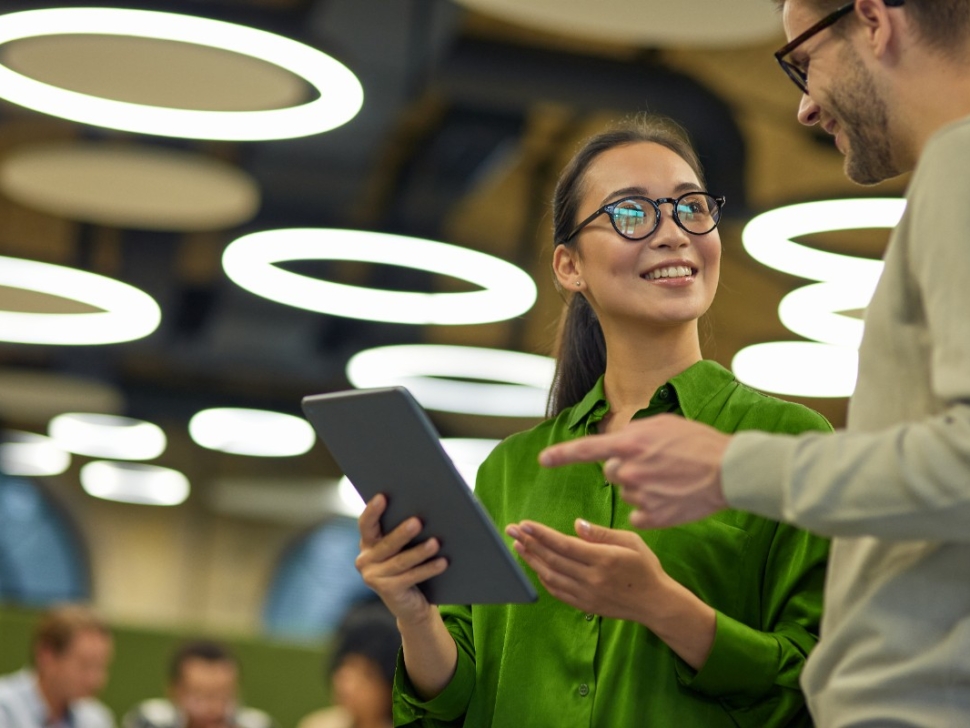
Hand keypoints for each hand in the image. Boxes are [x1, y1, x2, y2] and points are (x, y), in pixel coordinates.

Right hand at [355, 494, 447, 623]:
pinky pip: (410, 577)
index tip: (383, 497)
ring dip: (420, 552)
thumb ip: (404, 530)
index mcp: (368, 542)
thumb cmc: (410, 565)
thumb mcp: (403, 547)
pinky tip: (442, 562)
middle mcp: (365, 559)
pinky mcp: (387, 591)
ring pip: (400, 561)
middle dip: (403, 533)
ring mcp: (374, 577)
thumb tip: (425, 510)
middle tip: (417, 522)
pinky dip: (428, 569)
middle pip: (386, 544)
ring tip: (436, 543)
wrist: (411, 604)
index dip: (373, 511)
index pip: (366, 524)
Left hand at [505, 518, 667, 623]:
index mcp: (603, 559)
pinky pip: (557, 591)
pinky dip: (543, 577)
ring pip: (550, 576)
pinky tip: (535, 565)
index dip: (541, 534)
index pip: (564, 544)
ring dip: (531, 560)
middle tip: (512, 530)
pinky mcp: (585, 605)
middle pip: (552, 559)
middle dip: (529, 542)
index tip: (524, 523)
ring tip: (517, 545)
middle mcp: (592, 578)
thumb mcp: (630, 541)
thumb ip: (601, 534)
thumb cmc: (645, 567)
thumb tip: (576, 525)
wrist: (655, 603)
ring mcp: (587, 594)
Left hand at [538, 414, 730, 528]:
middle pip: (611, 472)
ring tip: (671, 479)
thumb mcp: (663, 425)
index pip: (586, 449)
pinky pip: (639, 514)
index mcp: (629, 445)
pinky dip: (651, 509)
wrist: (730, 471)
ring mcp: (640, 497)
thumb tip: (618, 442)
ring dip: (642, 487)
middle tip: (656, 464)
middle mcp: (629, 471)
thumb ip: (634, 433)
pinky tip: (671, 498)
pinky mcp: (653, 518)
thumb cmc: (699, 443)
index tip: (544, 460)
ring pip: (627, 492)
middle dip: (627, 468)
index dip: (562, 455)